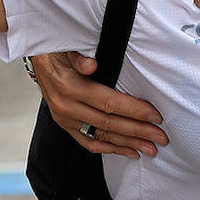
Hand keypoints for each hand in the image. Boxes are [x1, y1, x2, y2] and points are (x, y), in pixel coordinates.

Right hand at [30, 51, 169, 158]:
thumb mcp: (67, 47)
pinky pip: (89, 142)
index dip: (134, 110)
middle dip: (138, 131)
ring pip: (101, 136)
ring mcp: (66, 120)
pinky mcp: (66, 126)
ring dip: (128, 144)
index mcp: (71, 88)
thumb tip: (91, 64)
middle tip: (161, 138)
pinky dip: (110, 148)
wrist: (38, 60)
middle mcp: (68, 108)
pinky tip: (128, 152)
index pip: (109, 103)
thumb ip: (79, 57)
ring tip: (150, 150)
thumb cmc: (59, 51)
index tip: (156, 116)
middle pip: (109, 123)